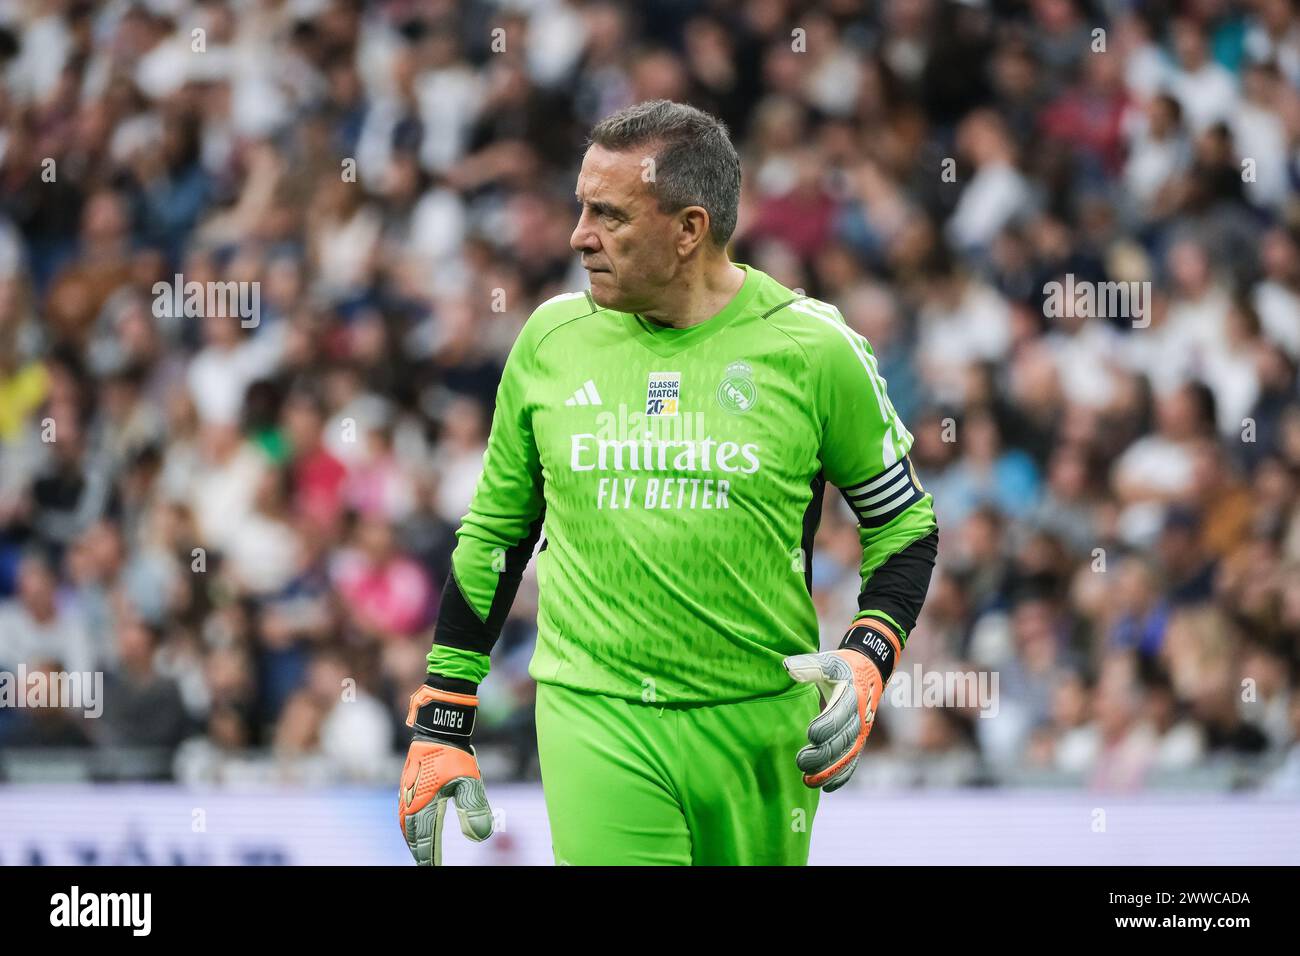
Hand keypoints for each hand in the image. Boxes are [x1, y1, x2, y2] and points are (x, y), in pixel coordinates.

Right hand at [398, 678, 494, 865]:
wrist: (438, 728)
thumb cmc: (454, 754)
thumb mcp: (469, 781)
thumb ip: (474, 808)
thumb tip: (481, 837)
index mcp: (423, 804)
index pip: (425, 840)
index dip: (429, 857)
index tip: (434, 869)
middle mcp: (411, 801)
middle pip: (412, 835)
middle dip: (419, 851)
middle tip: (427, 864)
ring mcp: (407, 791)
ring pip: (406, 823)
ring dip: (412, 839)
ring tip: (419, 850)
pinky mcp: (409, 783)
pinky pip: (405, 811)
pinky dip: (408, 824)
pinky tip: (414, 825)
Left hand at [782, 619, 900, 791]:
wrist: (870, 674)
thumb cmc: (843, 667)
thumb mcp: (829, 662)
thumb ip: (809, 666)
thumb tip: (787, 667)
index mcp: (851, 696)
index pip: (840, 714)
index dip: (827, 725)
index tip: (810, 734)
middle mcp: (859, 717)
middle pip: (843, 740)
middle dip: (823, 754)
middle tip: (801, 762)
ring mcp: (861, 732)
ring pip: (847, 756)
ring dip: (830, 770)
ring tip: (808, 781)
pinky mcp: (859, 742)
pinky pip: (853, 762)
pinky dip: (841, 776)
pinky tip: (826, 788)